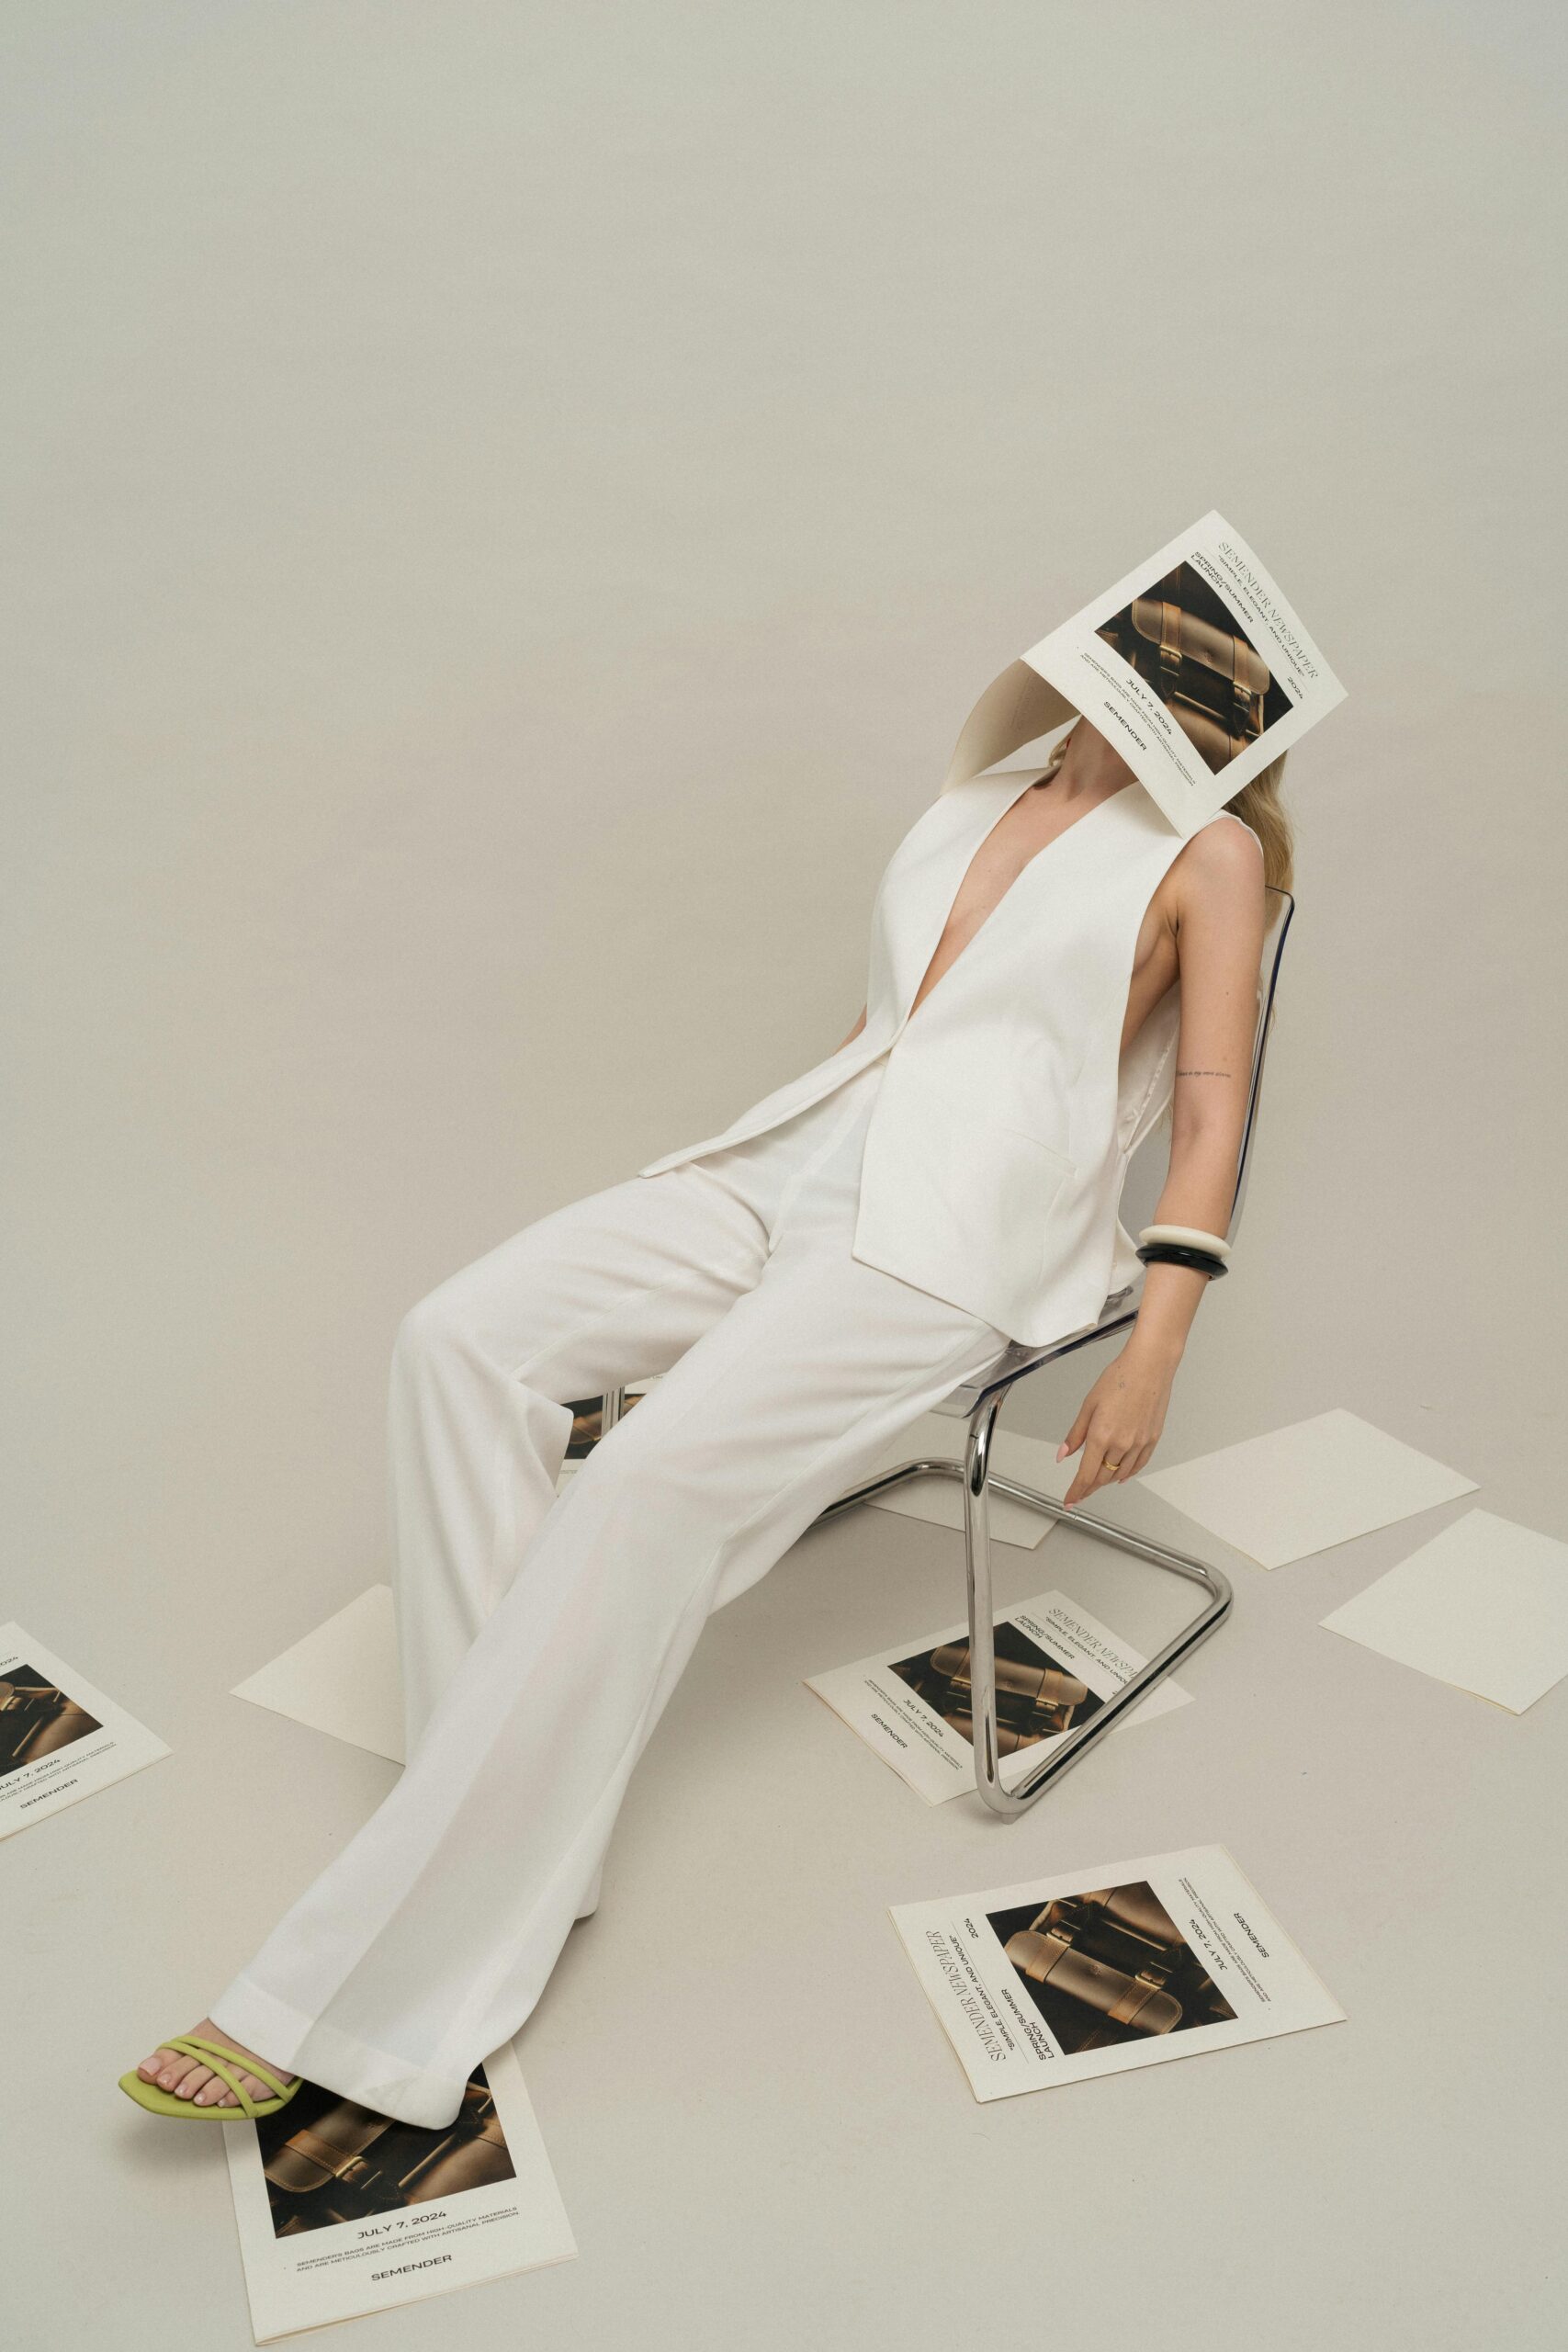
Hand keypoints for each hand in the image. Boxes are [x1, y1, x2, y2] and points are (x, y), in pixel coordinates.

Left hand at [1055, 1340, 1176, 1507]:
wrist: (1149, 1367)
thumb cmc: (1119, 1378)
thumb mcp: (1089, 1405)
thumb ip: (1076, 1434)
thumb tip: (1064, 1455)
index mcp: (1101, 1435)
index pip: (1086, 1474)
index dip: (1076, 1491)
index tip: (1069, 1501)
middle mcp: (1122, 1443)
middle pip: (1103, 1477)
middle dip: (1089, 1487)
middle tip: (1080, 1492)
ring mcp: (1139, 1443)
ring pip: (1120, 1473)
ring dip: (1107, 1480)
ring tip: (1097, 1482)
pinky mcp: (1152, 1439)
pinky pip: (1139, 1465)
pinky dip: (1128, 1473)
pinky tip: (1121, 1476)